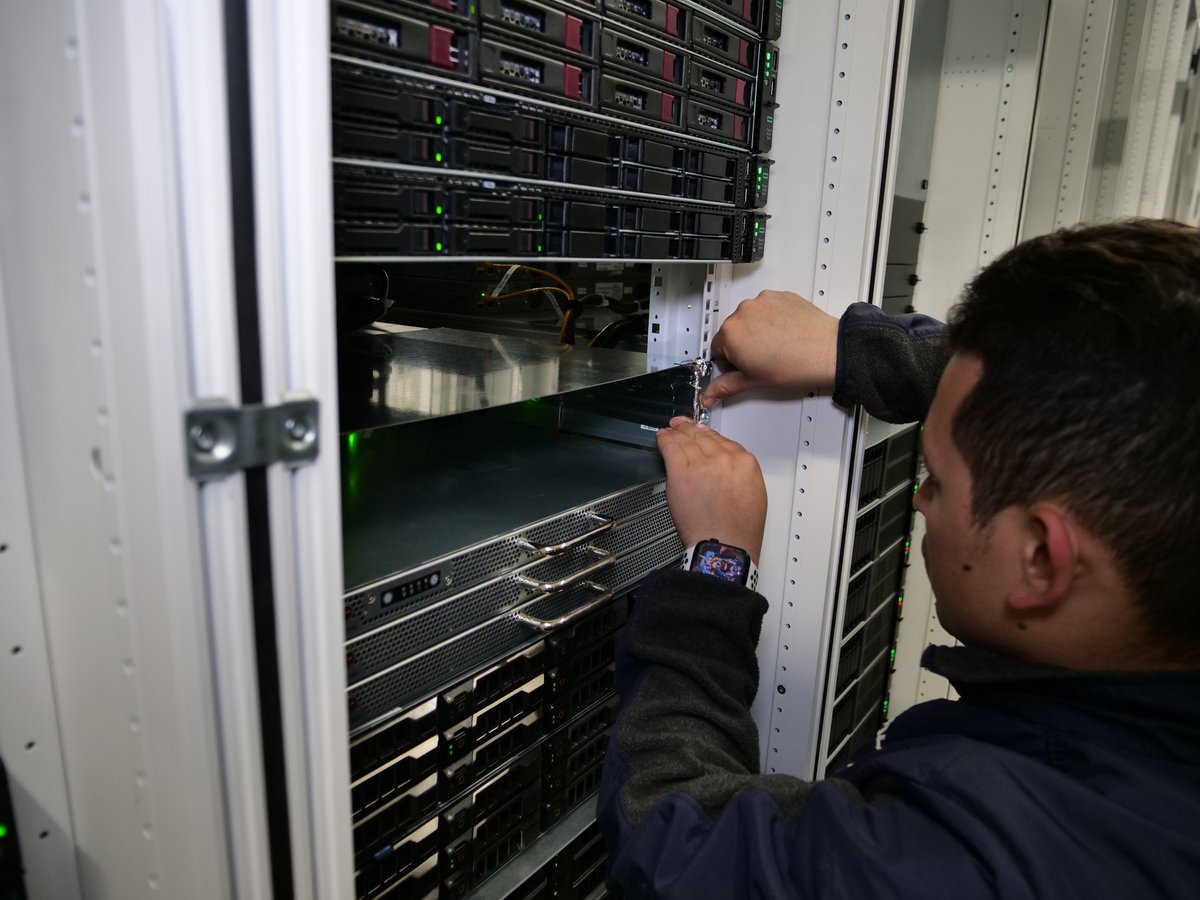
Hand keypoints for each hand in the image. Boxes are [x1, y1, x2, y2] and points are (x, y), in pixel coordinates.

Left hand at [656, 416, 766, 563]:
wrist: (725, 545)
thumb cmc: (738, 531)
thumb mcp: (753, 496)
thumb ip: (740, 475)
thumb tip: (728, 470)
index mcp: (745, 463)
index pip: (723, 440)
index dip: (708, 435)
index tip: (702, 433)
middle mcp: (724, 458)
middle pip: (703, 437)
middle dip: (690, 430)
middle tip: (682, 426)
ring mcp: (702, 463)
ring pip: (686, 439)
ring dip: (676, 432)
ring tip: (671, 430)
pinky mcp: (681, 471)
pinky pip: (670, 448)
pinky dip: (664, 440)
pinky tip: (662, 438)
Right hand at [702, 290, 839, 407]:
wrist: (828, 351)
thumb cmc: (795, 365)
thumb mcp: (754, 381)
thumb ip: (725, 387)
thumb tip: (708, 395)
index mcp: (731, 333)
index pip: (717, 349)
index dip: (731, 363)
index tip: (745, 367)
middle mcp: (743, 312)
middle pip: (732, 331)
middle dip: (743, 345)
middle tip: (762, 359)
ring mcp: (762, 301)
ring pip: (749, 318)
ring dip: (757, 330)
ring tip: (776, 346)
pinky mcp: (779, 295)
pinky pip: (767, 307)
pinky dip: (772, 318)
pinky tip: (784, 333)